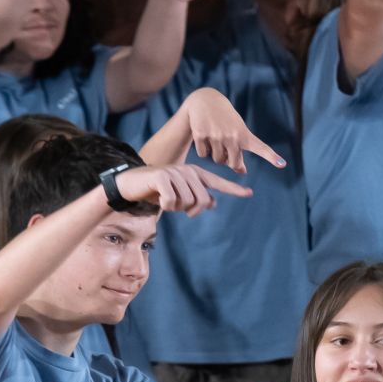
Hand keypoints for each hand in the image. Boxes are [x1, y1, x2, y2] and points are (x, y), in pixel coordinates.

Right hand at [111, 162, 252, 216]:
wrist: (133, 183)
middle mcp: (188, 171)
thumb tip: (213, 203)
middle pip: (203, 201)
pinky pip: (172, 201)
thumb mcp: (179, 195)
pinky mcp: (163, 177)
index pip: (218, 183)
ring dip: (175, 208)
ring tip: (166, 200)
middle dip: (192, 210)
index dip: (234, 189)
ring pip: (187, 202)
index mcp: (195, 174)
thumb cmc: (157, 190)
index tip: (249, 193)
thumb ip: (196, 197)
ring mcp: (176, 172)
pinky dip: (165, 206)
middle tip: (179, 208)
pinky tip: (159, 199)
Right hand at [182, 88, 285, 172]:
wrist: (204, 99)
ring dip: (215, 153)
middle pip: (232, 163)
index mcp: (244, 134)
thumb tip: (242, 172)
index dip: (271, 157)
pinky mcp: (200, 134)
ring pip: (217, 159)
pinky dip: (203, 149)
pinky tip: (204, 136)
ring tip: (214, 137)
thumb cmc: (225, 119)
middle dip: (228, 160)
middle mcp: (232, 135)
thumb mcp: (236, 131)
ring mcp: (216, 135)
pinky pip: (203, 154)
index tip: (282, 164)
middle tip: (225, 147)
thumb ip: (239, 151)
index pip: (260, 147)